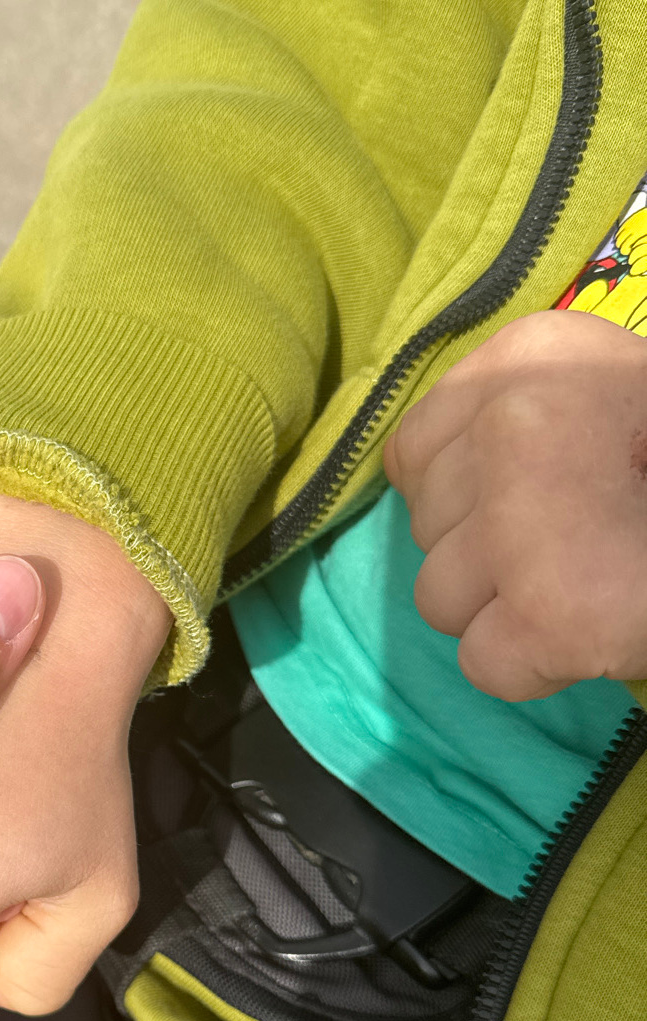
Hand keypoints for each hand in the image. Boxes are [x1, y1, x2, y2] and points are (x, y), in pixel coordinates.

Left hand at [384, 308, 646, 698]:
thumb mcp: (603, 401)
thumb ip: (523, 426)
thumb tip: (435, 497)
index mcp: (531, 353)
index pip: (418, 452)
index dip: (472, 499)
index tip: (550, 503)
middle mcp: (514, 419)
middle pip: (427, 530)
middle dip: (490, 556)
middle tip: (586, 546)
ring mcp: (525, 518)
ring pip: (440, 598)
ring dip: (505, 611)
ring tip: (592, 584)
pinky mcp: (551, 611)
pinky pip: (484, 664)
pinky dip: (535, 667)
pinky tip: (596, 631)